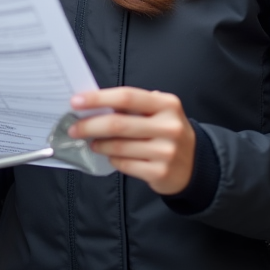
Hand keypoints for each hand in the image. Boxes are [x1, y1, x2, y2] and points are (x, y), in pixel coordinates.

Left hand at [68, 87, 195, 195]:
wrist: (195, 165)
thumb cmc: (167, 132)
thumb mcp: (159, 112)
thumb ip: (133, 106)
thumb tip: (94, 105)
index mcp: (167, 104)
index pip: (127, 97)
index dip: (98, 98)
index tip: (76, 101)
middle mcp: (169, 126)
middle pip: (118, 124)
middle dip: (90, 126)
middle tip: (74, 128)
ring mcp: (165, 151)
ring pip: (118, 147)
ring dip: (99, 145)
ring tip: (93, 143)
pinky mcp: (160, 172)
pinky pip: (124, 164)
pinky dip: (112, 159)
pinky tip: (111, 155)